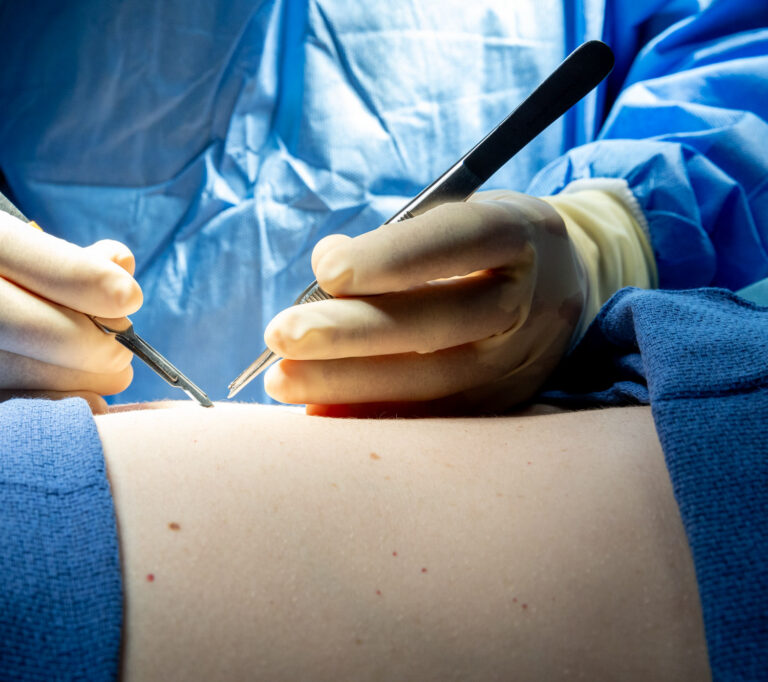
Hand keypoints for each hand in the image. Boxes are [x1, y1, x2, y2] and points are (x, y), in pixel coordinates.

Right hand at [0, 177, 140, 408]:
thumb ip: (51, 249)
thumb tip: (117, 266)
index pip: (0, 244)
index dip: (71, 274)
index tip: (128, 298)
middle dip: (69, 336)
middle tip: (121, 353)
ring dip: (59, 381)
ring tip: (107, 379)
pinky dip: (28, 412)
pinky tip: (73, 408)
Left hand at [262, 191, 586, 416]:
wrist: (564, 289)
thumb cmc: (485, 245)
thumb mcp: (459, 215)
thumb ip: (396, 239)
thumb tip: (325, 271)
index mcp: (516, 235)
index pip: (458, 240)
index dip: (392, 257)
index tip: (327, 269)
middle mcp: (523, 302)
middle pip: (435, 322)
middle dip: (350, 333)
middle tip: (281, 334)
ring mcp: (514, 362)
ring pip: (428, 380)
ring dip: (346, 383)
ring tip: (282, 379)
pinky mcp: (498, 404)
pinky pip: (429, 418)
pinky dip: (369, 417)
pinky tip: (316, 414)